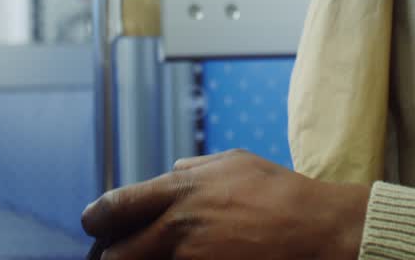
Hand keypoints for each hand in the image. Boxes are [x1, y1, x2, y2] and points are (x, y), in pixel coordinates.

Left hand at [81, 149, 369, 259]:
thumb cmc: (281, 194)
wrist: (319, 231)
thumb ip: (193, 171)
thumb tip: (168, 173)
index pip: (114, 207)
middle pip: (117, 254)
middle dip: (112, 258)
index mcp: (179, 191)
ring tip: (161, 259)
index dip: (97, 221)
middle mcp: (178, 226)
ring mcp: (191, 259)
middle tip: (118, 257)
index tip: (96, 228)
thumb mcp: (235, 163)